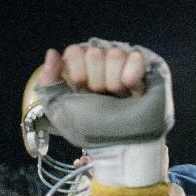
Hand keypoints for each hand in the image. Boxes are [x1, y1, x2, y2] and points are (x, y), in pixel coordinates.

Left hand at [38, 39, 173, 187]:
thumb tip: (52, 52)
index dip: (77, 73)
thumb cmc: (92, 130)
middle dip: (97, 80)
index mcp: (82, 70)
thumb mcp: (59, 110)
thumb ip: (48, 82)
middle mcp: (103, 64)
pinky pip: (135, 56)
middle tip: (104, 98)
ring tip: (120, 98)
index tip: (83, 92)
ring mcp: (126, 64)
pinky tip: (134, 92)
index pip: (74, 51)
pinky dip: (132, 77)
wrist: (121, 144)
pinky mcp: (147, 67)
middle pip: (94, 52)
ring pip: (115, 53)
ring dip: (115, 82)